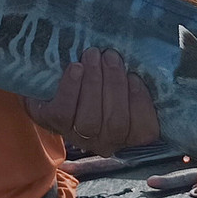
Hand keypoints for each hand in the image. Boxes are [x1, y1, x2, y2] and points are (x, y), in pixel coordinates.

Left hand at [24, 47, 160, 156]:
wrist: (52, 87)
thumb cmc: (95, 83)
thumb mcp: (117, 83)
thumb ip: (130, 79)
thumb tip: (139, 62)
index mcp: (128, 133)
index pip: (145, 130)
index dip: (141, 104)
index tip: (134, 76)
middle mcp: (105, 142)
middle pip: (116, 122)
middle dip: (114, 84)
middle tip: (110, 55)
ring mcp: (78, 136)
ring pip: (90, 119)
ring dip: (93, 83)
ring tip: (92, 56)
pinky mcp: (54, 125)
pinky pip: (64, 111)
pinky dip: (71, 88)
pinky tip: (75, 68)